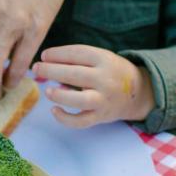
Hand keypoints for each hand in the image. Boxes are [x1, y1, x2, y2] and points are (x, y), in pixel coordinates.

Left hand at [33, 45, 154, 126]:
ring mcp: (104, 99)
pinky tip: (54, 110)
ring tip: (47, 91)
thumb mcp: (101, 58)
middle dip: (51, 71)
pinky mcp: (100, 116)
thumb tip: (46, 62)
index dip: (58, 54)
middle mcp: (105, 79)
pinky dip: (66, 119)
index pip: (78, 53)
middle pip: (75, 75)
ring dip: (61, 95)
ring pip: (80, 100)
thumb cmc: (111, 72)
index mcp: (105, 60)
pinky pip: (81, 121)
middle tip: (36, 69)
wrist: (138, 92)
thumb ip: (77, 59)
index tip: (44, 55)